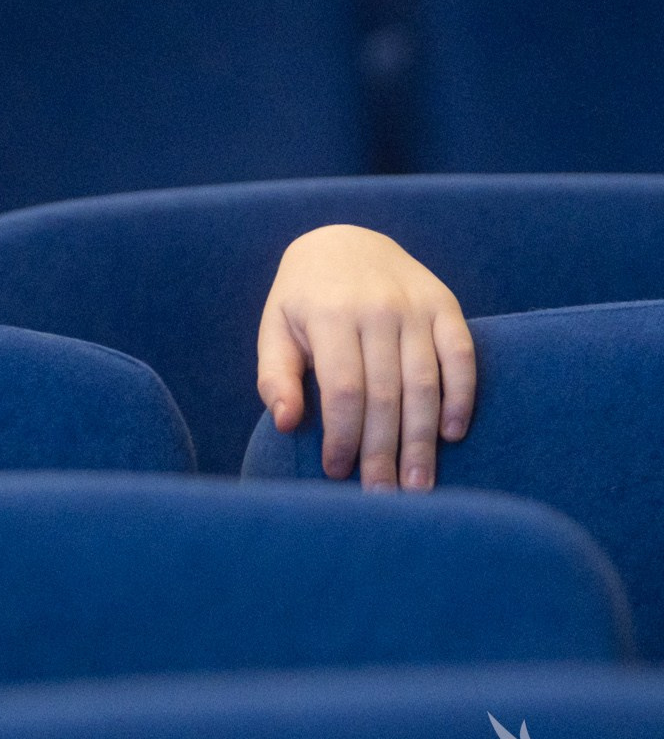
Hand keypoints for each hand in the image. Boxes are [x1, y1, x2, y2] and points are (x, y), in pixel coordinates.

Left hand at [258, 225, 475, 490]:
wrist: (344, 241)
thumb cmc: (303, 300)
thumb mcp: (275, 329)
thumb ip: (276, 376)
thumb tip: (286, 424)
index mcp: (329, 315)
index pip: (342, 391)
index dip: (343, 437)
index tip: (337, 472)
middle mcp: (377, 309)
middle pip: (386, 396)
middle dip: (384, 452)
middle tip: (384, 497)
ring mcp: (415, 306)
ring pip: (425, 384)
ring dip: (423, 440)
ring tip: (417, 484)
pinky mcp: (446, 305)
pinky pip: (461, 357)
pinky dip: (460, 397)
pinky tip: (451, 435)